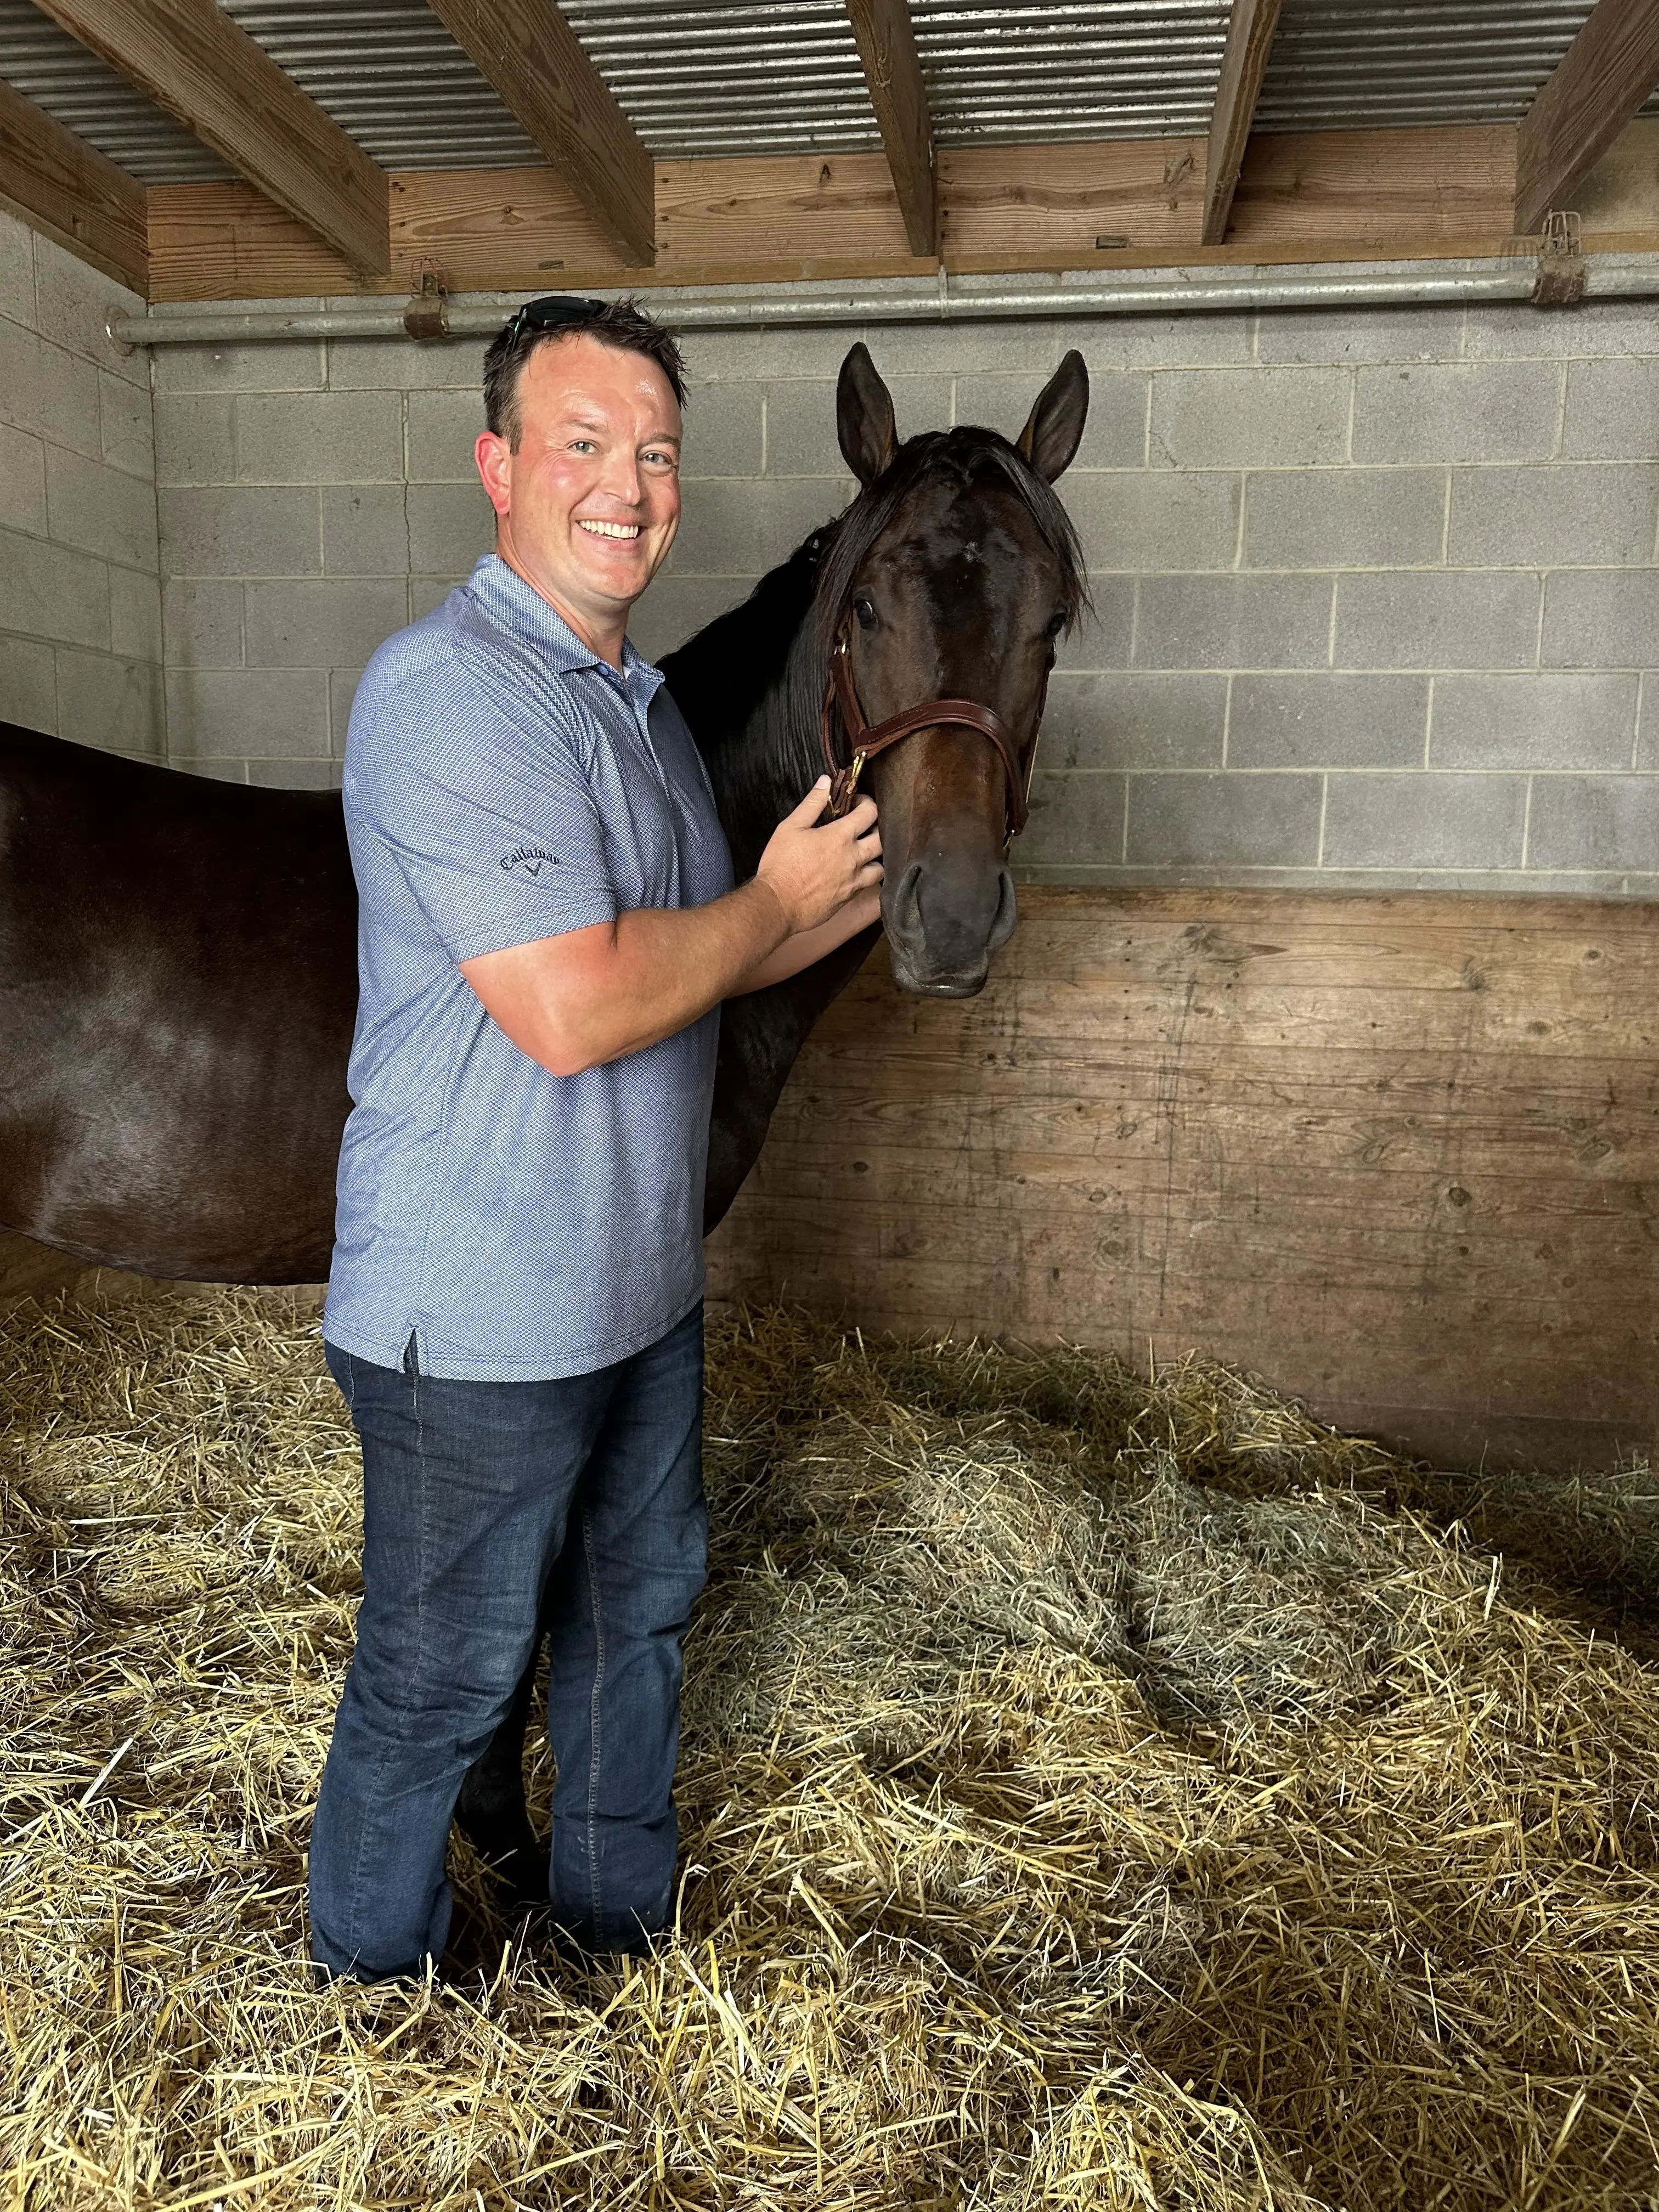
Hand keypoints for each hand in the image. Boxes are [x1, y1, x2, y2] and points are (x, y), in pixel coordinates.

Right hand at [754, 776, 882, 936]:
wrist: (778, 905)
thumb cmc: (781, 865)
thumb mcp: (790, 827)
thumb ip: (811, 804)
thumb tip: (825, 782)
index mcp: (840, 837)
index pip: (870, 812)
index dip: (867, 803)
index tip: (857, 803)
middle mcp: (853, 858)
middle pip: (881, 839)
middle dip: (876, 828)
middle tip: (863, 826)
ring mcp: (854, 880)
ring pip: (880, 866)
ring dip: (875, 857)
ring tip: (862, 853)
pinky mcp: (849, 897)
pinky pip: (869, 886)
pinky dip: (866, 876)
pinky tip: (855, 873)